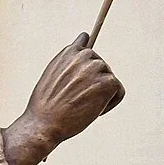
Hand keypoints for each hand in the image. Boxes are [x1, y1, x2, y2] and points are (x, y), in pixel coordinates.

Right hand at [2, 35, 124, 164]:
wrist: (44, 123)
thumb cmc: (45, 105)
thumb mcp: (52, 74)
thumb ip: (68, 60)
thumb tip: (83, 41)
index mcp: (69, 51)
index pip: (85, 43)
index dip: (84, 64)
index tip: (80, 77)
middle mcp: (84, 55)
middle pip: (101, 66)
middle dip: (94, 82)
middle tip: (77, 99)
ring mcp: (97, 67)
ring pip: (109, 79)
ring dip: (102, 93)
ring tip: (84, 105)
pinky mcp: (108, 82)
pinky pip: (118, 91)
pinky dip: (110, 103)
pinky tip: (93, 111)